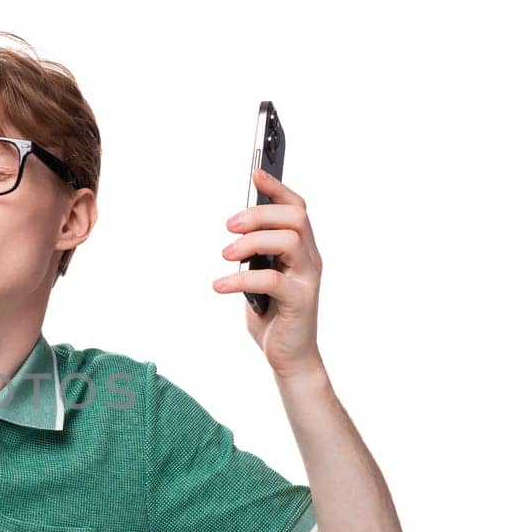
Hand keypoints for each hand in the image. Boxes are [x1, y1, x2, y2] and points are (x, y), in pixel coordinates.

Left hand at [213, 167, 324, 380]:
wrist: (289, 357)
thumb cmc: (273, 314)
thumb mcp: (260, 276)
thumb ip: (255, 253)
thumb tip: (236, 225)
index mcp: (302, 249)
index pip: (297, 208)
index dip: (278, 188)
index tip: (255, 173)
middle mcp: (310, 260)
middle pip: (295, 217)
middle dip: (259, 214)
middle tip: (228, 226)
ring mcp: (309, 280)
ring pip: (289, 241)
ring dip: (252, 242)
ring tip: (225, 255)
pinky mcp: (301, 301)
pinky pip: (273, 280)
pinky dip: (241, 280)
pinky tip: (220, 286)